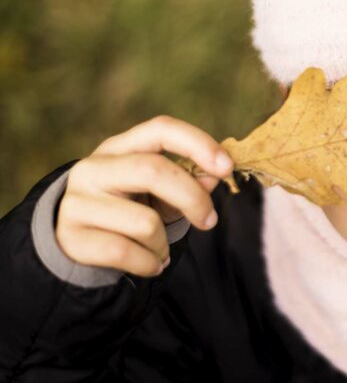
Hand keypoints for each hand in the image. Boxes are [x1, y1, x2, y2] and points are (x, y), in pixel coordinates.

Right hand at [55, 115, 233, 277]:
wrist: (77, 243)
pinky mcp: (72, 237)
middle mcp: (94, 168)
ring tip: (161, 249)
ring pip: (145, 222)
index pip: (161, 130)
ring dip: (165, 243)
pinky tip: (150, 264)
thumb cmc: (129, 210)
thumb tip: (214, 176)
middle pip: (154, 171)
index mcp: (120, 147)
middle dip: (193, 199)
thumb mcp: (160, 193)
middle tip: (210, 220)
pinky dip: (149, 264)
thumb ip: (189, 182)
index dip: (198, 144)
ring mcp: (78, 202)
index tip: (227, 167)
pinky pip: (126, 253)